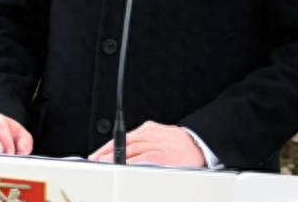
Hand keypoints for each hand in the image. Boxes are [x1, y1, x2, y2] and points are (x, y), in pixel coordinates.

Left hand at [89, 121, 205, 166]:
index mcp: (148, 130)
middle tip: (95, 162)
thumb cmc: (178, 145)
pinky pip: (146, 158)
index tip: (95, 156)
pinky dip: (133, 162)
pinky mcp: (165, 155)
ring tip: (104, 165)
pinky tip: (124, 166)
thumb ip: (141, 144)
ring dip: (116, 158)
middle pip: (124, 143)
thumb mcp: (158, 138)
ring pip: (132, 150)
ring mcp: (158, 144)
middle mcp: (151, 134)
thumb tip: (120, 154)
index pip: (122, 138)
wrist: (201, 145)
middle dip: (107, 154)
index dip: (106, 148)